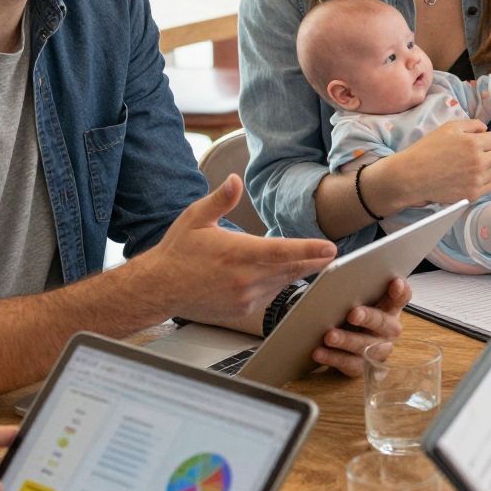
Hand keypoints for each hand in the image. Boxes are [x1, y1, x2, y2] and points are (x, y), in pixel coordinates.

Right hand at [148, 176, 336, 330]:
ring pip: (281, 283)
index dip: (309, 250)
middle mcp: (244, 278)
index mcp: (237, 253)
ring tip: (311, 261)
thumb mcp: (196, 218)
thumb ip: (220, 199)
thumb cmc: (178, 251)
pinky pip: (269, 295)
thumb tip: (234, 180)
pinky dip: (276, 284)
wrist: (158, 288)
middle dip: (314, 261)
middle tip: (332, 253)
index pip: (281, 251)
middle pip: (290, 269)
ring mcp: (244, 297)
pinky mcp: (242, 310)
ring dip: (296, 272)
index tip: (330, 248)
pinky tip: (274, 274)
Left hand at [310, 276, 408, 376]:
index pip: (402, 297)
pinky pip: (350, 365)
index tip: (394, 282)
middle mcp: (388, 330)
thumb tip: (335, 264)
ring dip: (348, 341)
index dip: (401, 291)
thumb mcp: (353, 297)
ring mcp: (377, 350)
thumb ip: (354, 285)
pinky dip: (333, 359)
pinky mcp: (361, 367)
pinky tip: (319, 352)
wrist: (337, 339)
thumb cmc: (348, 310)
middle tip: (352, 313)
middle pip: (385, 323)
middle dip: (369, 317)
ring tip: (329, 336)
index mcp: (389, 307)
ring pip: (367, 347)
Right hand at [377, 118, 490, 207]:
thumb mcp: (449, 128)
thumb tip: (486, 130)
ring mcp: (477, 180)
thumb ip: (472, 124)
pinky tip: (483, 173)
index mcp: (474, 143)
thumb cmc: (428, 149)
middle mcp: (479, 162)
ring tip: (486, 160)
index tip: (486, 139)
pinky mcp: (472, 194)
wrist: (413, 175)